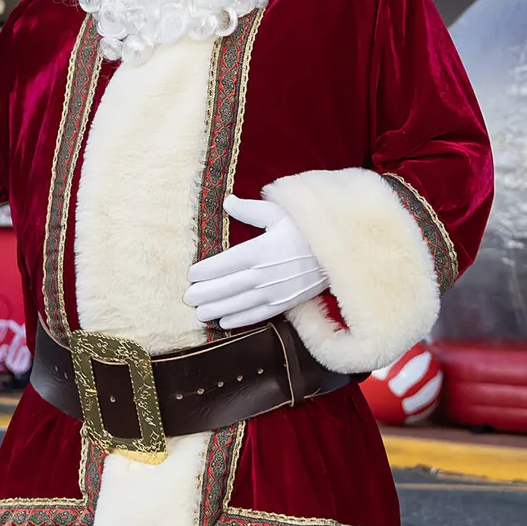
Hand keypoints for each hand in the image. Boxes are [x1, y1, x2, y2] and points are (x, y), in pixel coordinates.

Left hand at [184, 196, 329, 329]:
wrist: (339, 249)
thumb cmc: (306, 227)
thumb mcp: (279, 212)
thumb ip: (250, 210)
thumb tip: (227, 201)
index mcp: (261, 249)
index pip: (226, 262)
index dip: (206, 270)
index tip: (191, 275)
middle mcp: (265, 273)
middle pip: (229, 286)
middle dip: (206, 293)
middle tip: (187, 298)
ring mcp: (276, 290)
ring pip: (240, 303)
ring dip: (217, 309)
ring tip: (198, 314)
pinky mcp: (286, 302)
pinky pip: (259, 314)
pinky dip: (241, 320)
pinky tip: (225, 323)